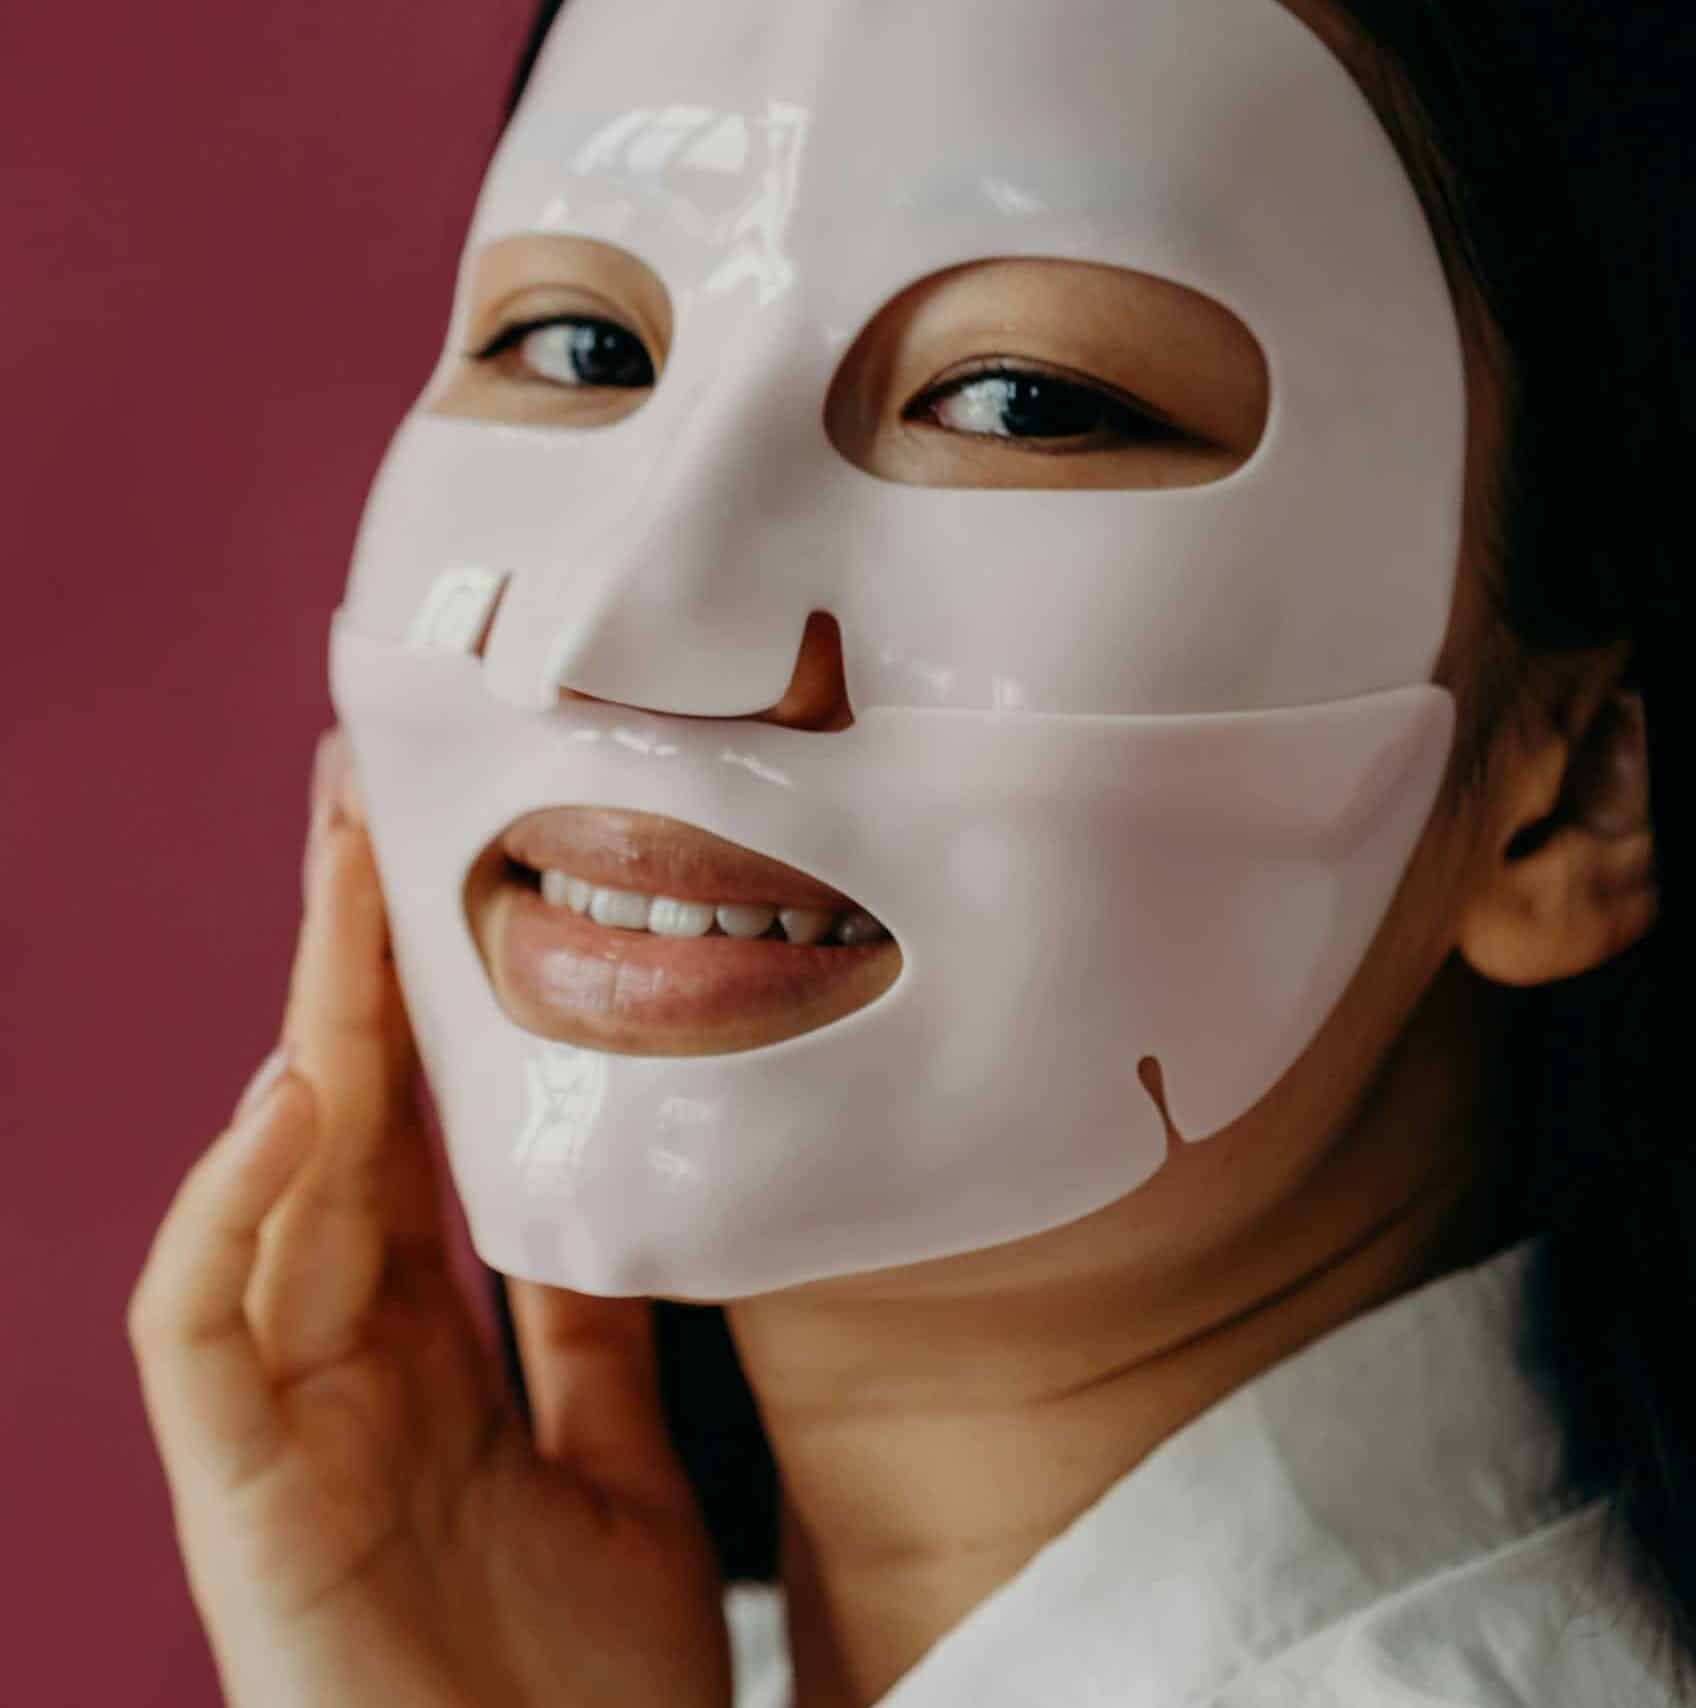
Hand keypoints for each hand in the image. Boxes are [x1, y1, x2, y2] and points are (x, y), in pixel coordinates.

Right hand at [128, 730, 731, 1707]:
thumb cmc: (586, 1688)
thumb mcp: (613, 1464)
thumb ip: (584, 1337)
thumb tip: (604, 1196)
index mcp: (431, 1346)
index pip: (415, 1134)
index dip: (423, 1001)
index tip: (447, 861)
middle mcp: (349, 1360)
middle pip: (342, 1124)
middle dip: (350, 963)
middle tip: (371, 801)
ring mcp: (287, 1424)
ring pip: (276, 1187)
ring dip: (306, 1029)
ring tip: (345, 877)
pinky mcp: (246, 1507)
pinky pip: (204, 1334)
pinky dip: (237, 1210)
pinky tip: (297, 1092)